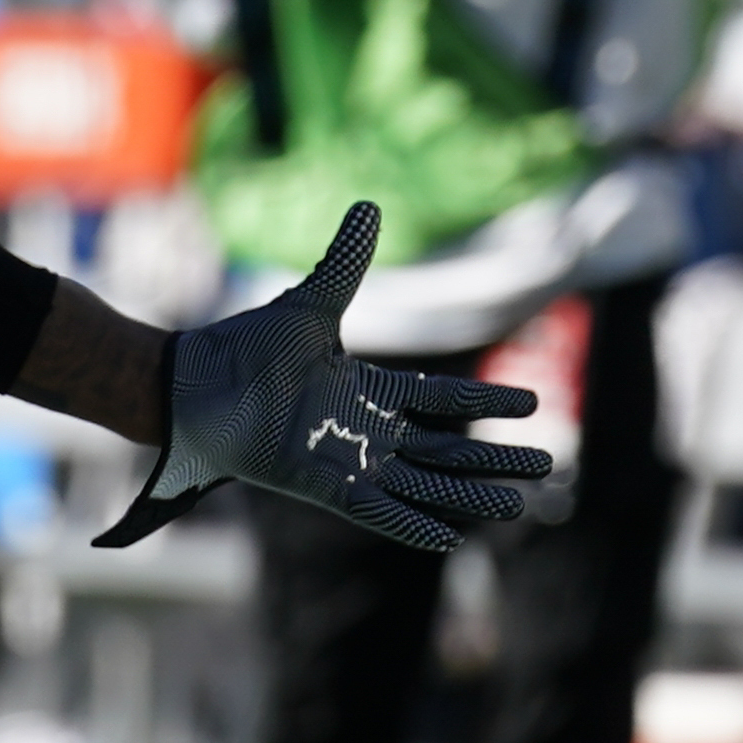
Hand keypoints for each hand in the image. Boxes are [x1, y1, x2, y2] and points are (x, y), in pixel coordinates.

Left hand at [97, 201, 551, 557]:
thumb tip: (369, 204)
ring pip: (423, 484)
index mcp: (366, 389)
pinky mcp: (320, 485)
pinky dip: (410, 524)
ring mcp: (344, 461)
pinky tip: (450, 539)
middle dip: (494, 457)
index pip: (440, 397)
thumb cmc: (244, 350)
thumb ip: (347, 261)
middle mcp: (362, 431)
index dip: (484, 400)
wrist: (194, 385)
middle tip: (548, 465)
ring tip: (517, 506)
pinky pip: (376, 510)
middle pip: (445, 449)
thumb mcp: (311, 303)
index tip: (529, 403)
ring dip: (469, 495)